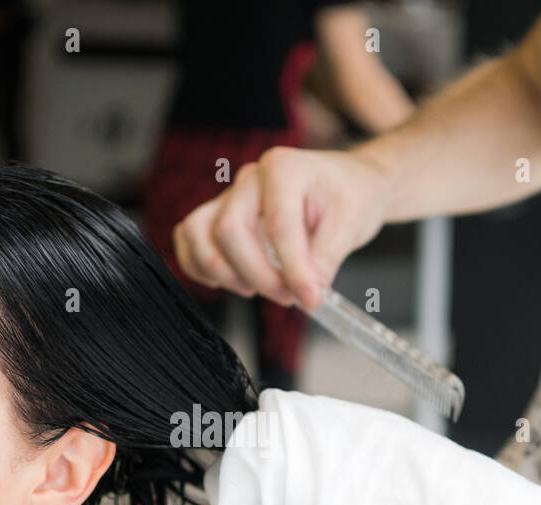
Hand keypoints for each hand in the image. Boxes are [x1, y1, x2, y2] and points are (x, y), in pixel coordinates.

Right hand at [171, 146, 391, 310]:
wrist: (347, 184)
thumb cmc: (350, 197)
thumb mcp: (351, 225)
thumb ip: (326, 260)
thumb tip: (306, 294)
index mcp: (284, 168)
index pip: (277, 225)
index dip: (292, 270)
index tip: (311, 300)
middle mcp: (251, 178)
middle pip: (229, 231)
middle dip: (258, 275)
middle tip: (290, 297)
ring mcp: (230, 196)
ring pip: (200, 234)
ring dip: (223, 272)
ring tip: (255, 289)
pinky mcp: (219, 214)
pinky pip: (189, 237)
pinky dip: (198, 265)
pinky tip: (226, 282)